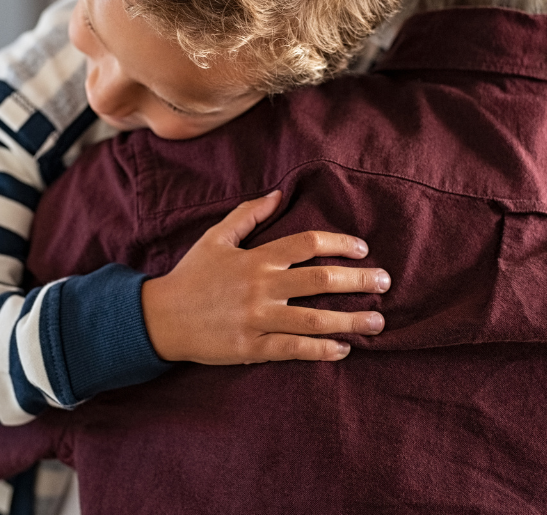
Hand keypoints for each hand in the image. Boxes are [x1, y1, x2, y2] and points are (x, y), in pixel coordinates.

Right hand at [140, 191, 388, 364]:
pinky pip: (294, 350)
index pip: (307, 244)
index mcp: (256, 258)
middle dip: (359, 281)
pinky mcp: (251, 348)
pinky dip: (322, 350)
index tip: (362, 249)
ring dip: (352, 320)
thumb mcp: (216, 238)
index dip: (340, 244)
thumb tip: (278, 194)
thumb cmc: (191, 275)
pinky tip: (344, 350)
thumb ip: (248, 215)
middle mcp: (261, 287)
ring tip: (377, 322)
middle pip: (321, 281)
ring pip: (315, 320)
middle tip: (385, 282)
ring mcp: (257, 319)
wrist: (161, 318)